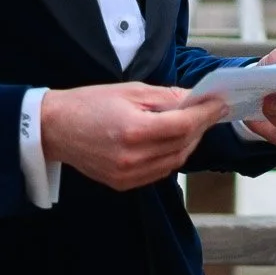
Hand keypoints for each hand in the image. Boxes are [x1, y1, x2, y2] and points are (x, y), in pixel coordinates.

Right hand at [40, 81, 225, 190]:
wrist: (54, 128)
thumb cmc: (89, 104)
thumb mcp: (130, 91)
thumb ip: (166, 97)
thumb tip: (195, 98)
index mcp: (134, 130)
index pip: (184, 125)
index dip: (206, 114)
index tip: (220, 103)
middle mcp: (133, 157)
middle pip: (183, 144)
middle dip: (201, 126)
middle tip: (210, 110)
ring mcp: (128, 174)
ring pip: (175, 161)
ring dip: (189, 142)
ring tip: (193, 124)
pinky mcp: (123, 183)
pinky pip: (160, 171)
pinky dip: (172, 156)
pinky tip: (173, 141)